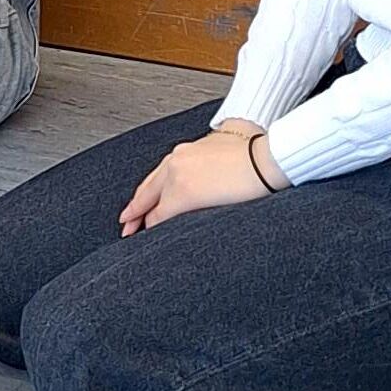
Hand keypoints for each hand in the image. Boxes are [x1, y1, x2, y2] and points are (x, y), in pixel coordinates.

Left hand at [119, 124, 280, 232]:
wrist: (266, 159)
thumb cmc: (256, 158)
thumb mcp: (223, 154)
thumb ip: (207, 166)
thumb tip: (210, 180)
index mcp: (185, 152)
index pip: (158, 176)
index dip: (146, 193)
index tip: (137, 205)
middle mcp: (176, 161)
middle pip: (147, 190)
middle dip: (134, 209)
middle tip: (125, 223)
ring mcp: (177, 177)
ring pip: (151, 205)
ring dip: (141, 221)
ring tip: (132, 235)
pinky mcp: (183, 195)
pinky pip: (160, 217)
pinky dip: (153, 229)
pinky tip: (150, 238)